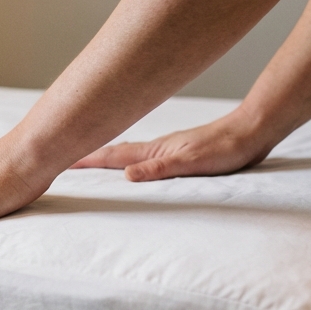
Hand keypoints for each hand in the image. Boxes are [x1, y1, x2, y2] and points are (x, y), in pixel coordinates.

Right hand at [71, 115, 272, 180]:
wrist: (250, 133)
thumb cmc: (224, 150)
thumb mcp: (191, 163)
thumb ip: (159, 170)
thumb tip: (126, 176)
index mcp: (154, 151)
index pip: (112, 156)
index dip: (86, 159)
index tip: (60, 160)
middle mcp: (155, 148)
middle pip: (113, 150)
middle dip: (86, 152)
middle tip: (61, 155)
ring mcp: (165, 148)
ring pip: (125, 152)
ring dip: (104, 156)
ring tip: (86, 159)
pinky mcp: (176, 152)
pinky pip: (140, 156)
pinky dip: (125, 159)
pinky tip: (129, 164)